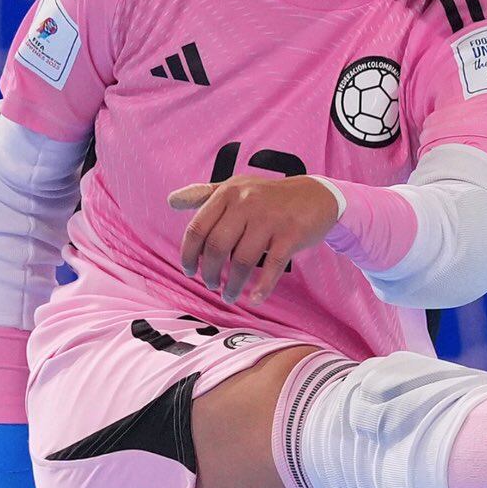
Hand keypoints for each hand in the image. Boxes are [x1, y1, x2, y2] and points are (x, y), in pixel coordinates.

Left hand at [168, 174, 340, 306]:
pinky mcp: (291, 235)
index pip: (198, 227)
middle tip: (210, 284)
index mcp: (228, 193)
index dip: (188, 254)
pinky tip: (255, 299)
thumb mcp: (236, 188)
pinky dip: (262, 287)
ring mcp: (270, 219)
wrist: (315, 196)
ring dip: (233, 285)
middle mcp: (246, 203)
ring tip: (230, 295)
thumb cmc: (268, 197)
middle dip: (209, 272)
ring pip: (242, 260)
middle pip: (216, 246)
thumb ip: (203, 194)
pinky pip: (272, 267)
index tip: (189, 271)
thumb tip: (171, 201)